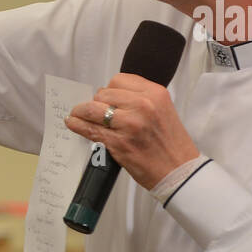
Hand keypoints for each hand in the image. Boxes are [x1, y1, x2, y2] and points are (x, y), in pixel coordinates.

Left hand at [65, 73, 198, 189]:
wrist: (179, 171)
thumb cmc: (171, 144)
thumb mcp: (163, 110)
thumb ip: (140, 100)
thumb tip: (110, 97)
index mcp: (155, 94)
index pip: (119, 80)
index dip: (109, 90)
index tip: (107, 98)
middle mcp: (142, 105)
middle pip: (103, 93)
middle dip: (96, 102)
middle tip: (96, 112)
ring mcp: (129, 124)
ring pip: (92, 109)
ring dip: (81, 112)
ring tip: (77, 115)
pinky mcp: (118, 142)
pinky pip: (89, 129)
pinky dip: (77, 125)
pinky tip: (72, 123)